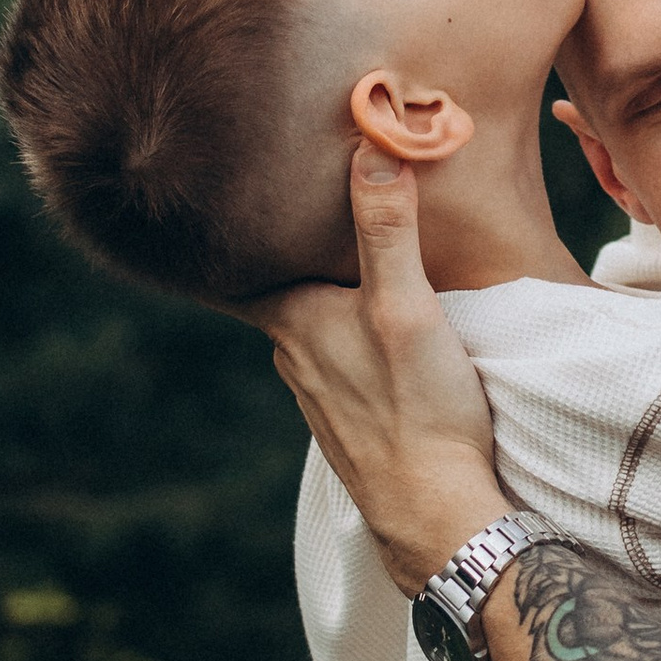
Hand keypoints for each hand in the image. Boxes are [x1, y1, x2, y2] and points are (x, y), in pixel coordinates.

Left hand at [247, 146, 502, 591]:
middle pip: (283, 282)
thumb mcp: (408, 307)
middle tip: (306, 194)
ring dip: (326, 294)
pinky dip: (348, 335)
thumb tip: (372, 145)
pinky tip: (377, 330)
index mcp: (291, 318)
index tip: (224, 180)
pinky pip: (338, 358)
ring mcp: (316, 390)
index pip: (245, 254)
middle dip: (293, 247)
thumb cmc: (420, 410)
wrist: (437, 516)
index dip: (241, 217)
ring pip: (312, 323)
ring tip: (347, 252)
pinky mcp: (347, 418)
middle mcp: (290, 353)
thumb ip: (386, 229)